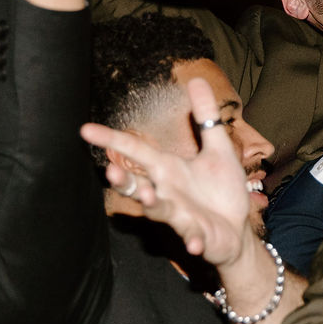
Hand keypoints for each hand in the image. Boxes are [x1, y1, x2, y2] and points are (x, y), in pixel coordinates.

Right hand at [80, 78, 253, 265]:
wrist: (237, 230)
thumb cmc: (221, 191)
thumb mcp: (218, 148)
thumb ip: (206, 118)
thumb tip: (195, 79)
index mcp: (168, 170)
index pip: (135, 151)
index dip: (111, 140)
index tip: (85, 129)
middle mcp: (167, 193)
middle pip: (136, 186)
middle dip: (123, 181)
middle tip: (111, 170)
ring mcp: (181, 216)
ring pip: (159, 211)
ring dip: (152, 205)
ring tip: (148, 198)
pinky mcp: (198, 236)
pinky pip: (192, 237)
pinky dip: (192, 240)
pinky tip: (195, 244)